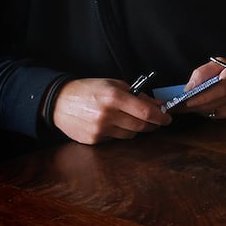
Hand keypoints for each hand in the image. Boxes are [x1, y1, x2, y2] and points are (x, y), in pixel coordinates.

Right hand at [50, 77, 172, 144]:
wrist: (59, 102)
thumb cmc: (88, 90)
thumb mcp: (113, 84)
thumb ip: (137, 95)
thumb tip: (158, 105)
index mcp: (113, 97)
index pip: (144, 111)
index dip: (159, 117)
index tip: (167, 118)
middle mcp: (106, 115)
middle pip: (139, 126)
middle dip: (151, 125)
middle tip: (155, 121)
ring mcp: (99, 130)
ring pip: (129, 135)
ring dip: (135, 129)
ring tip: (131, 120)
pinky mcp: (93, 140)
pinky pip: (115, 140)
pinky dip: (119, 133)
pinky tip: (112, 124)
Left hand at [169, 57, 225, 118]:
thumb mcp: (222, 63)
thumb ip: (203, 73)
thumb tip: (188, 88)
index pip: (203, 97)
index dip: (187, 102)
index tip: (173, 103)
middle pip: (202, 107)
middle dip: (186, 107)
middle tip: (171, 107)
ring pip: (205, 112)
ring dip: (193, 109)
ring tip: (181, 106)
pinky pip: (211, 115)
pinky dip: (203, 110)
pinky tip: (199, 105)